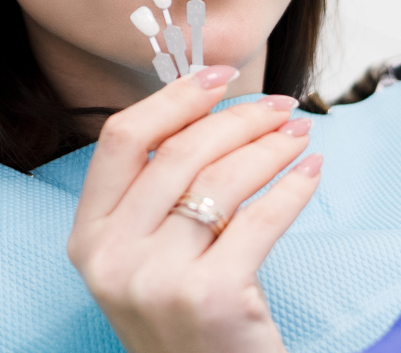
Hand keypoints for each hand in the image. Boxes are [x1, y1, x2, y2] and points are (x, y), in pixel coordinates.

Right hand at [68, 65, 320, 352]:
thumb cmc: (186, 324)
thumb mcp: (146, 260)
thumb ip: (156, 196)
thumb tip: (206, 109)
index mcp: (89, 238)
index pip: (121, 140)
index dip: (172, 98)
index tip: (218, 76)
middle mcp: (111, 258)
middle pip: (179, 153)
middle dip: (238, 118)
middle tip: (281, 107)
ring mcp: (157, 280)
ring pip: (222, 181)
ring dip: (271, 147)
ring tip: (299, 135)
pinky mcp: (211, 297)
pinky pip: (261, 220)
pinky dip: (294, 189)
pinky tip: (311, 173)